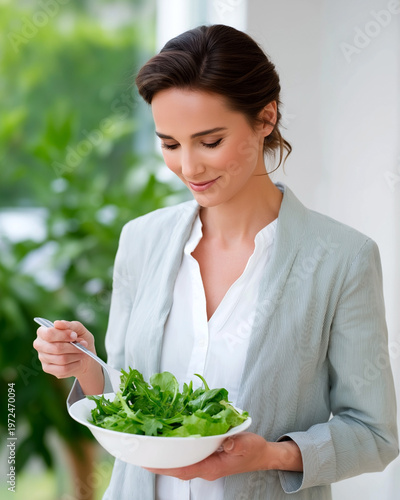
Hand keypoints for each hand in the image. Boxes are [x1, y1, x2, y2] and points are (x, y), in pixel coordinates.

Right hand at [33, 320, 103, 393]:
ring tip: (83, 352)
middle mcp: (40, 344)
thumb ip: (70, 325)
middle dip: (73, 347)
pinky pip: (62, 369)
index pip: (49, 334)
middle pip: (56, 348)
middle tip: (84, 345)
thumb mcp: (79, 329)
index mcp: (43, 331)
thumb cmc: (80, 339)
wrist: (85, 355)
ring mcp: (42, 357)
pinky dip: (74, 364)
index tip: (75, 335)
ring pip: (61, 359)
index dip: (63, 335)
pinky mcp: (47, 368)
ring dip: (76, 355)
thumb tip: (57, 323)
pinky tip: (78, 360)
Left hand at [144, 432, 268, 480]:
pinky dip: (174, 452)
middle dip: (157, 462)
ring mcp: (204, 464)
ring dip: (164, 458)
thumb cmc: (254, 450)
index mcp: (212, 467)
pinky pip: (185, 457)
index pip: (184, 469)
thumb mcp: (248, 444)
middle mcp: (205, 468)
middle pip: (176, 468)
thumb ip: (235, 445)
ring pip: (179, 464)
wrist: (262, 455)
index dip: (165, 466)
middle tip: (139, 451)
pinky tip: (166, 443)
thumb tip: (224, 444)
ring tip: (147, 447)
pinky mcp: (205, 458)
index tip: (148, 461)